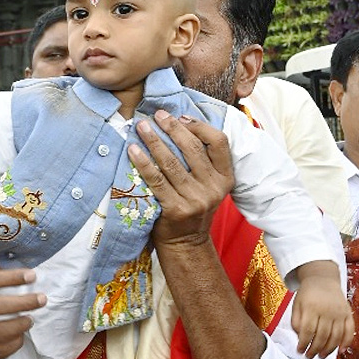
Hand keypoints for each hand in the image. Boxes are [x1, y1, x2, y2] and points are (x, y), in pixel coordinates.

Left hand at [128, 110, 233, 248]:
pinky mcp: (175, 209)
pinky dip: (143, 162)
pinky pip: (156, 179)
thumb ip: (203, 162)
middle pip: (192, 148)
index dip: (200, 126)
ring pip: (172, 162)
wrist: (185, 243)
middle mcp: (213, 188)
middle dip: (173, 128)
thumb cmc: (192, 207)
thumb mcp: (208, 185)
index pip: (219, 142)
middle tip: (157, 115)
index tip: (182, 117)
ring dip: (154, 141)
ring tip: (141, 126)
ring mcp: (195, 200)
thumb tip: (180, 124)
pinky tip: (133, 150)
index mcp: (225, 178)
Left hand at [290, 260, 353, 356]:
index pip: (307, 331)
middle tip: (310, 356)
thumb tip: (301, 339)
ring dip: (329, 349)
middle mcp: (327, 310)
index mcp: (311, 307)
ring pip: (336, 336)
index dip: (303, 344)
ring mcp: (339, 312)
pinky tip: (340, 351)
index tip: (300, 350)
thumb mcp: (296, 305)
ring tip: (321, 356)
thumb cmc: (308, 294)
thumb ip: (296, 322)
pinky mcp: (348, 313)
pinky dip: (347, 342)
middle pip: (322, 336)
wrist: (323, 279)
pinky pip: (350, 330)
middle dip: (315, 349)